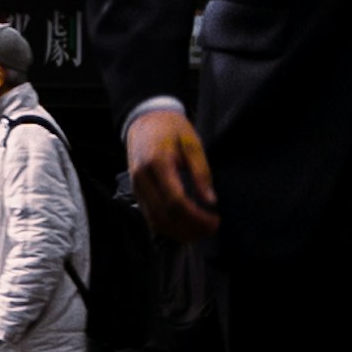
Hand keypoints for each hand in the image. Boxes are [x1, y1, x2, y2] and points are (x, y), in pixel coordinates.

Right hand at [126, 98, 217, 242]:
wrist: (146, 119)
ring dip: (179, 232)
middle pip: (165, 216)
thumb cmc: (172, 128)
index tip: (215, 219)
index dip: (196, 217)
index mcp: (157, 164)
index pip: (175, 201)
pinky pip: (151, 217)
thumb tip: (211, 201)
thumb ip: (201, 172)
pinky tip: (186, 227)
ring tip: (201, 231)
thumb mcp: (192, 144)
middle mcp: (142, 179)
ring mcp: (136, 188)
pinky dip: (169, 227)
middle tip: (212, 227)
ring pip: (156, 222)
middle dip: (190, 228)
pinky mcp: (137, 192)